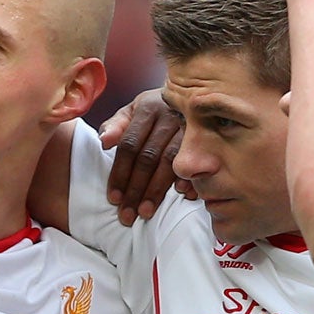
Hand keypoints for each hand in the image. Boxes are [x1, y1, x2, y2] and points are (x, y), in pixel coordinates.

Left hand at [99, 89, 185, 223]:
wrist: (191, 98)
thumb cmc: (155, 112)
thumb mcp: (132, 112)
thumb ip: (115, 126)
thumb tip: (104, 142)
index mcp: (147, 108)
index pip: (129, 145)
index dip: (120, 172)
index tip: (113, 198)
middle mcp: (170, 116)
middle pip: (149, 157)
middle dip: (136, 188)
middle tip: (128, 215)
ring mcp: (190, 128)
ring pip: (171, 163)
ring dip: (158, 190)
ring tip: (146, 212)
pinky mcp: (208, 139)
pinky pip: (198, 163)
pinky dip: (190, 180)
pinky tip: (182, 196)